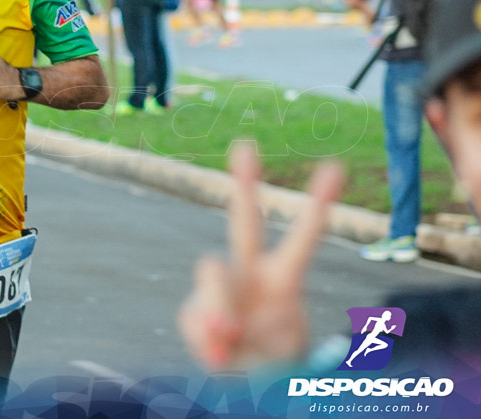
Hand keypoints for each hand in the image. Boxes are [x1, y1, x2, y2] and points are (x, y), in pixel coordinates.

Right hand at [177, 144, 343, 370]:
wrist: (243, 383)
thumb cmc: (271, 361)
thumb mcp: (277, 351)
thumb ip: (259, 330)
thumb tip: (218, 326)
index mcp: (283, 280)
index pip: (303, 238)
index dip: (318, 204)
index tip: (335, 167)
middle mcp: (249, 274)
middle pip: (244, 224)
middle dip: (244, 185)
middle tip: (246, 146)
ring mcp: (220, 291)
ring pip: (212, 269)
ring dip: (221, 304)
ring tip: (231, 337)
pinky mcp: (192, 313)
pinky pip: (195, 320)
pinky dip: (207, 341)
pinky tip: (220, 353)